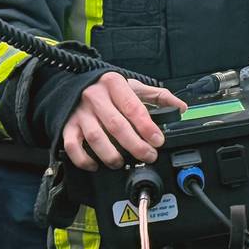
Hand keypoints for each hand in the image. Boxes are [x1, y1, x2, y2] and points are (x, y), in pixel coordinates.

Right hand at [62, 71, 186, 170]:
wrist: (73, 84)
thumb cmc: (107, 89)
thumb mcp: (131, 86)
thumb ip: (157, 96)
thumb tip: (180, 107)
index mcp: (113, 84)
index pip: (132, 107)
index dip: (147, 127)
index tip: (158, 140)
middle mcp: (94, 96)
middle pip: (116, 125)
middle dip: (136, 145)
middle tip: (148, 156)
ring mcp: (79, 112)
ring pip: (95, 138)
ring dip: (112, 155)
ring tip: (122, 162)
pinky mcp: (67, 125)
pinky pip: (73, 146)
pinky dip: (84, 160)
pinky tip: (96, 164)